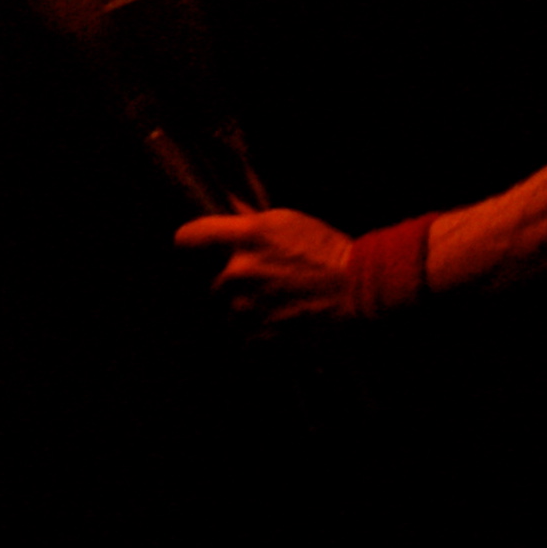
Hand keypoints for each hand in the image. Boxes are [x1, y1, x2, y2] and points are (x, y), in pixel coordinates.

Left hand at [175, 207, 369, 328]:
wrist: (359, 290)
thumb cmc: (328, 251)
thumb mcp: (289, 221)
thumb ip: (250, 219)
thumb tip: (227, 209)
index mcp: (245, 238)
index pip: (187, 238)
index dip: (191, 242)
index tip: (198, 248)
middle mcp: (237, 273)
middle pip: (211, 282)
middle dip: (231, 283)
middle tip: (262, 281)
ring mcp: (245, 308)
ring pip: (227, 311)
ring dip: (243, 309)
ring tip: (275, 303)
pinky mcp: (256, 337)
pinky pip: (243, 336)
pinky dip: (257, 333)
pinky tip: (280, 321)